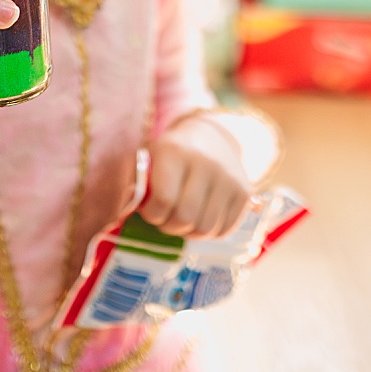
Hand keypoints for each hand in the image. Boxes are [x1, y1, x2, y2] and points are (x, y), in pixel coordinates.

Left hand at [140, 114, 253, 237]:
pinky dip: (209, 232)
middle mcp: (205, 164)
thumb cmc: (170, 155)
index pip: (163, 200)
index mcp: (175, 152)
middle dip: (169, 226)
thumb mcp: (148, 159)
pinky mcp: (245, 193)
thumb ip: (135, 184)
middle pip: (185, 218)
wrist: (211, 138)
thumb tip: (126, 211)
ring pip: (205, 229)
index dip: (152, 214)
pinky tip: (200, 218)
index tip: (150, 210)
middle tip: (165, 218)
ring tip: (182, 219)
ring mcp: (229, 179)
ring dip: (189, 232)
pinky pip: (224, 230)